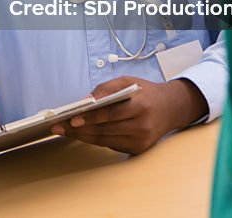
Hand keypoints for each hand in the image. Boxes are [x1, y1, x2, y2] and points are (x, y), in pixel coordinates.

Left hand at [50, 76, 206, 153]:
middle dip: (80, 129)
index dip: (90, 118)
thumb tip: (85, 101)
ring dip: (84, 137)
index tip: (72, 119)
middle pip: (105, 130)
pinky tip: (82, 134)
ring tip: (66, 131)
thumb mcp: (127, 81)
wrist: (171, 108)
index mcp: (141, 106)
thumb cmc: (146, 92)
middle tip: (61, 127)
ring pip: (106, 141)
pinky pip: (112, 145)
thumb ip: (106, 89)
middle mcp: (142, 126)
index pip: (111, 114)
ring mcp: (141, 140)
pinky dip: (96, 140)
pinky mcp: (138, 149)